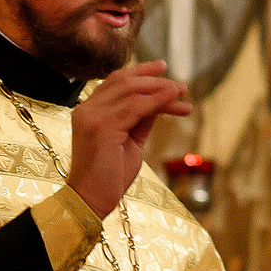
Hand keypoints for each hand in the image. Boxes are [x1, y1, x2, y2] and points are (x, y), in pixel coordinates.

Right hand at [67, 60, 189, 217]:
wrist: (90, 202)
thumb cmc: (109, 178)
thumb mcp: (130, 142)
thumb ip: (140, 120)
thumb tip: (159, 102)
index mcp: (89, 111)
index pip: (115, 82)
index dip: (140, 72)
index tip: (162, 68)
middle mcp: (87, 109)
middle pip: (124, 81)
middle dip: (154, 78)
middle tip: (180, 84)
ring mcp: (93, 116)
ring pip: (133, 91)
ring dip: (161, 89)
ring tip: (182, 92)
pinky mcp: (103, 126)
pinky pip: (137, 106)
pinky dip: (158, 100)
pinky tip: (174, 99)